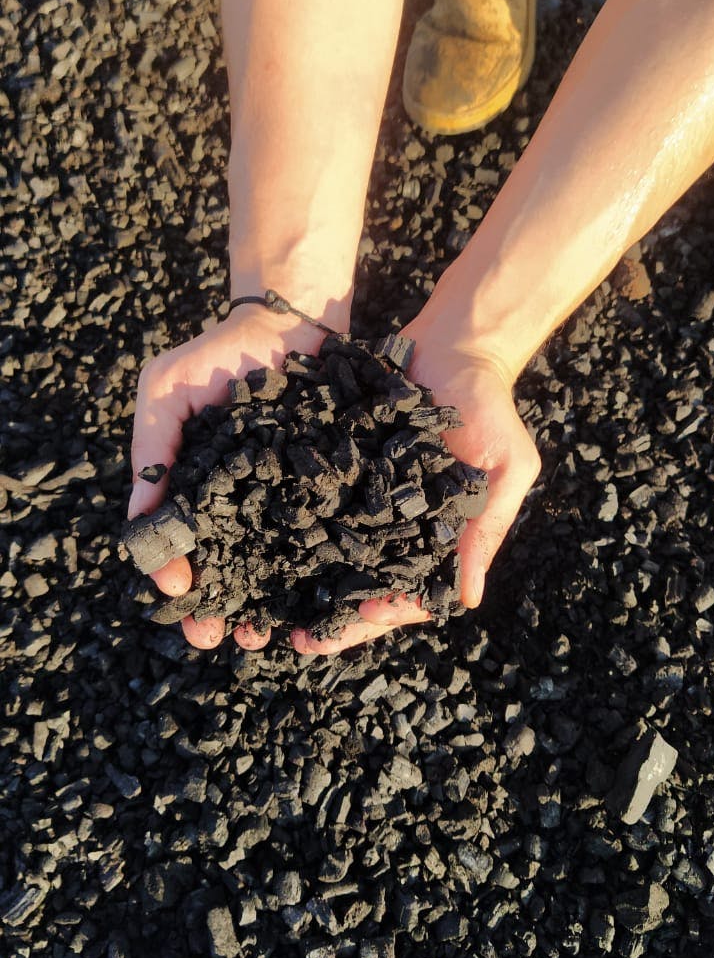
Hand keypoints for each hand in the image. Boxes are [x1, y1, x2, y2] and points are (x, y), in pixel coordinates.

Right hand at [128, 303, 337, 650]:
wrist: (289, 321)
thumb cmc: (217, 356)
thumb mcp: (165, 392)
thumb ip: (151, 451)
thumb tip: (137, 522)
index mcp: (198, 491)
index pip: (182, 546)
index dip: (176, 576)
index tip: (181, 596)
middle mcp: (242, 506)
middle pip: (231, 569)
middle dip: (223, 606)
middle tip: (222, 636)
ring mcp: (288, 502)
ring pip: (278, 566)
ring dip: (268, 603)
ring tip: (265, 633)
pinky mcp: (332, 492)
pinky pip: (325, 538)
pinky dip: (319, 571)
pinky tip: (317, 598)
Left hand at [290, 337, 540, 656]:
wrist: (455, 345)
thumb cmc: (489, 407)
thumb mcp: (504, 466)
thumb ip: (486, 529)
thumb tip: (467, 599)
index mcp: (438, 540)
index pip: (409, 596)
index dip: (380, 616)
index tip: (350, 624)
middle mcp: (398, 529)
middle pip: (362, 588)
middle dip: (332, 619)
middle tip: (292, 639)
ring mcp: (367, 503)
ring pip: (332, 559)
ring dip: (303, 587)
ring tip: (266, 611)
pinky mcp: (341, 471)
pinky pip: (313, 508)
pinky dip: (290, 531)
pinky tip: (256, 547)